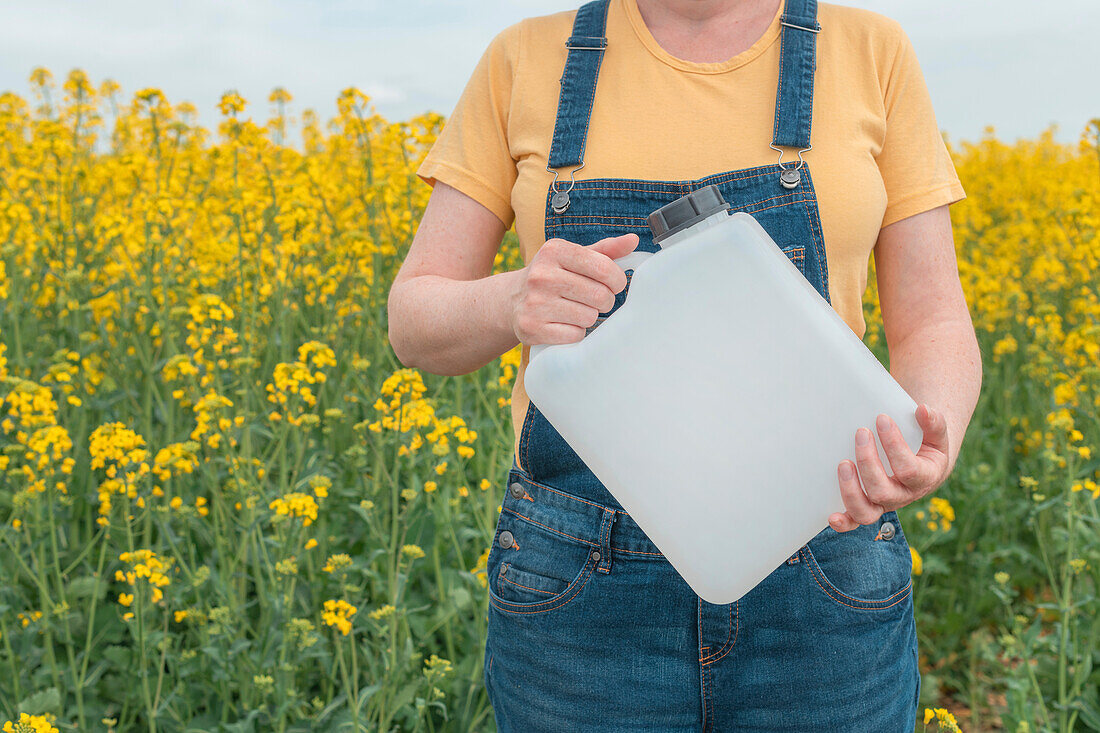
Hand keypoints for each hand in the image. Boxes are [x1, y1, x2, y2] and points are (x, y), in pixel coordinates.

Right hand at [511, 233, 638, 346]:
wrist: (511, 300)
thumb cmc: (552, 276)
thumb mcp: (573, 257)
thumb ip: (604, 250)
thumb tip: (633, 240)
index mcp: (554, 251)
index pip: (604, 268)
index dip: (617, 280)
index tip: (614, 284)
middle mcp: (542, 275)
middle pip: (600, 295)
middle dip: (605, 301)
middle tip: (596, 300)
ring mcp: (535, 303)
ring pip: (589, 317)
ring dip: (589, 317)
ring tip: (576, 310)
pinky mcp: (532, 328)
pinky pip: (575, 335)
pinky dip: (576, 332)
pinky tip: (564, 323)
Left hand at [829, 404, 950, 531]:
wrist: (923, 467)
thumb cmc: (925, 447)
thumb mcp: (936, 436)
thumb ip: (933, 423)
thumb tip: (922, 409)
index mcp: (924, 478)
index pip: (908, 469)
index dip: (894, 445)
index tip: (882, 418)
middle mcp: (903, 496)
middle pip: (882, 490)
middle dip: (868, 462)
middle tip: (860, 432)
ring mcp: (883, 504)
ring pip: (866, 511)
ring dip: (851, 490)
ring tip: (843, 463)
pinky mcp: (868, 507)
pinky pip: (855, 521)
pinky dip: (844, 522)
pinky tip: (831, 517)